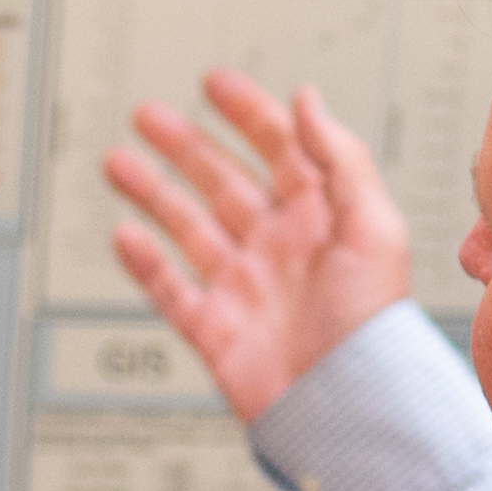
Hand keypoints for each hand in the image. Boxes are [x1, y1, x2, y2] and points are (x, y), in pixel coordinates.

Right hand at [108, 65, 413, 427]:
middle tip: (149, 115)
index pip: (280, 151)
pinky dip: (146, 264)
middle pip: (222, 183)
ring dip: (153, 193)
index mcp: (320, 220)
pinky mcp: (217, 331)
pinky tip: (125, 234)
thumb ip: (339, 158)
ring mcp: (244, 289)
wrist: (347, 407)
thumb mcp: (373, 226)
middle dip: (185, 147)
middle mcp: (279, 249)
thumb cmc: (373, 325)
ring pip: (188, 228)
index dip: (248, 114)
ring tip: (118, 162)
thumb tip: (307, 99)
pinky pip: (172, 290)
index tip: (215, 83)